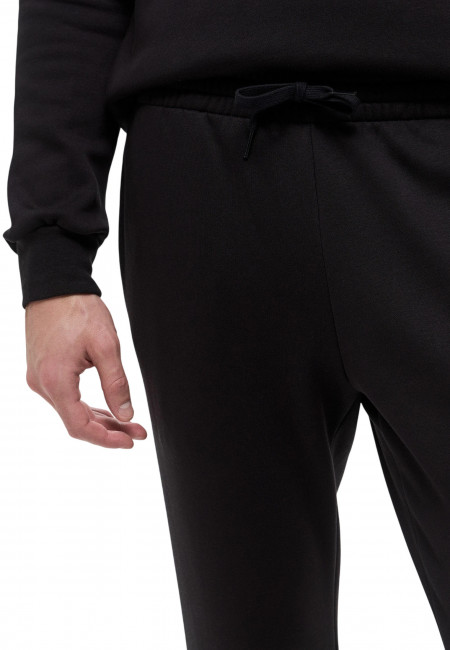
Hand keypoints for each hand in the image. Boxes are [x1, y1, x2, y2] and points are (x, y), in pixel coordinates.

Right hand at [24, 293, 146, 447]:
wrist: (55, 284)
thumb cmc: (79, 309)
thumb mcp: (106, 346)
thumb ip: (116, 383)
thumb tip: (126, 415)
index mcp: (55, 381)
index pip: (80, 426)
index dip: (106, 439)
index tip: (130, 441)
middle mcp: (41, 384)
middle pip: (76, 421)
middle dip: (109, 430)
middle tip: (138, 432)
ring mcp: (39, 377)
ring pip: (71, 410)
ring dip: (99, 418)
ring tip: (129, 422)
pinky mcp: (42, 370)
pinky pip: (65, 397)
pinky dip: (86, 405)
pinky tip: (107, 407)